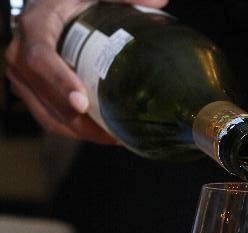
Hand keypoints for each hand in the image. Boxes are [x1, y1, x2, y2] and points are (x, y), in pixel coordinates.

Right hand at [5, 0, 168, 142]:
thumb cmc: (68, 0)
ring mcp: (23, 80)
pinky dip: (75, 131)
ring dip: (80, 132)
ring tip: (113, 138)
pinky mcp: (31, 95)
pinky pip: (50, 120)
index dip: (59, 83)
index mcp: (34, 28)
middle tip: (113, 133)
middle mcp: (20, 57)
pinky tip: (103, 134)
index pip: (40, 60)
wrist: (46, 9)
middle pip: (46, 98)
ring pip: (48, 116)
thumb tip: (161, 1)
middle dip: (79, 121)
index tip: (83, 103)